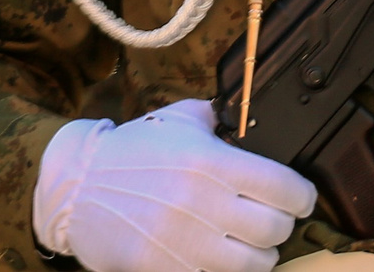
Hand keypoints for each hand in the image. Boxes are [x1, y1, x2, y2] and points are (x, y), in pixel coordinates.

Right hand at [33, 99, 316, 271]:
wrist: (74, 186)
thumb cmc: (127, 152)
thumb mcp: (170, 120)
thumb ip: (212, 117)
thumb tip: (243, 118)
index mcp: (209, 162)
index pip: (289, 190)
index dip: (299, 196)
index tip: (294, 197)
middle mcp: (204, 203)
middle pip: (277, 231)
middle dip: (274, 225)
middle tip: (260, 219)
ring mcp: (187, 243)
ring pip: (257, 264)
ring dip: (252, 253)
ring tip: (238, 242)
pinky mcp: (168, 269)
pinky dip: (221, 269)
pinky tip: (211, 255)